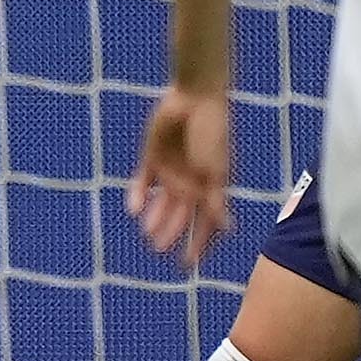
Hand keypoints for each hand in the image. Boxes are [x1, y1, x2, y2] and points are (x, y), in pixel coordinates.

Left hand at [128, 82, 233, 265]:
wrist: (195, 97)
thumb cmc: (212, 132)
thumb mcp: (216, 169)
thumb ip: (216, 199)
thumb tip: (226, 227)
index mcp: (211, 186)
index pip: (204, 221)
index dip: (198, 242)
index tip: (189, 263)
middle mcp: (191, 181)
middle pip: (179, 214)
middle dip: (171, 232)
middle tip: (158, 249)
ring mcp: (170, 169)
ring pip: (160, 202)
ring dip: (155, 218)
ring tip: (147, 234)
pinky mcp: (151, 156)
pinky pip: (143, 181)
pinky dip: (138, 195)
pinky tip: (134, 209)